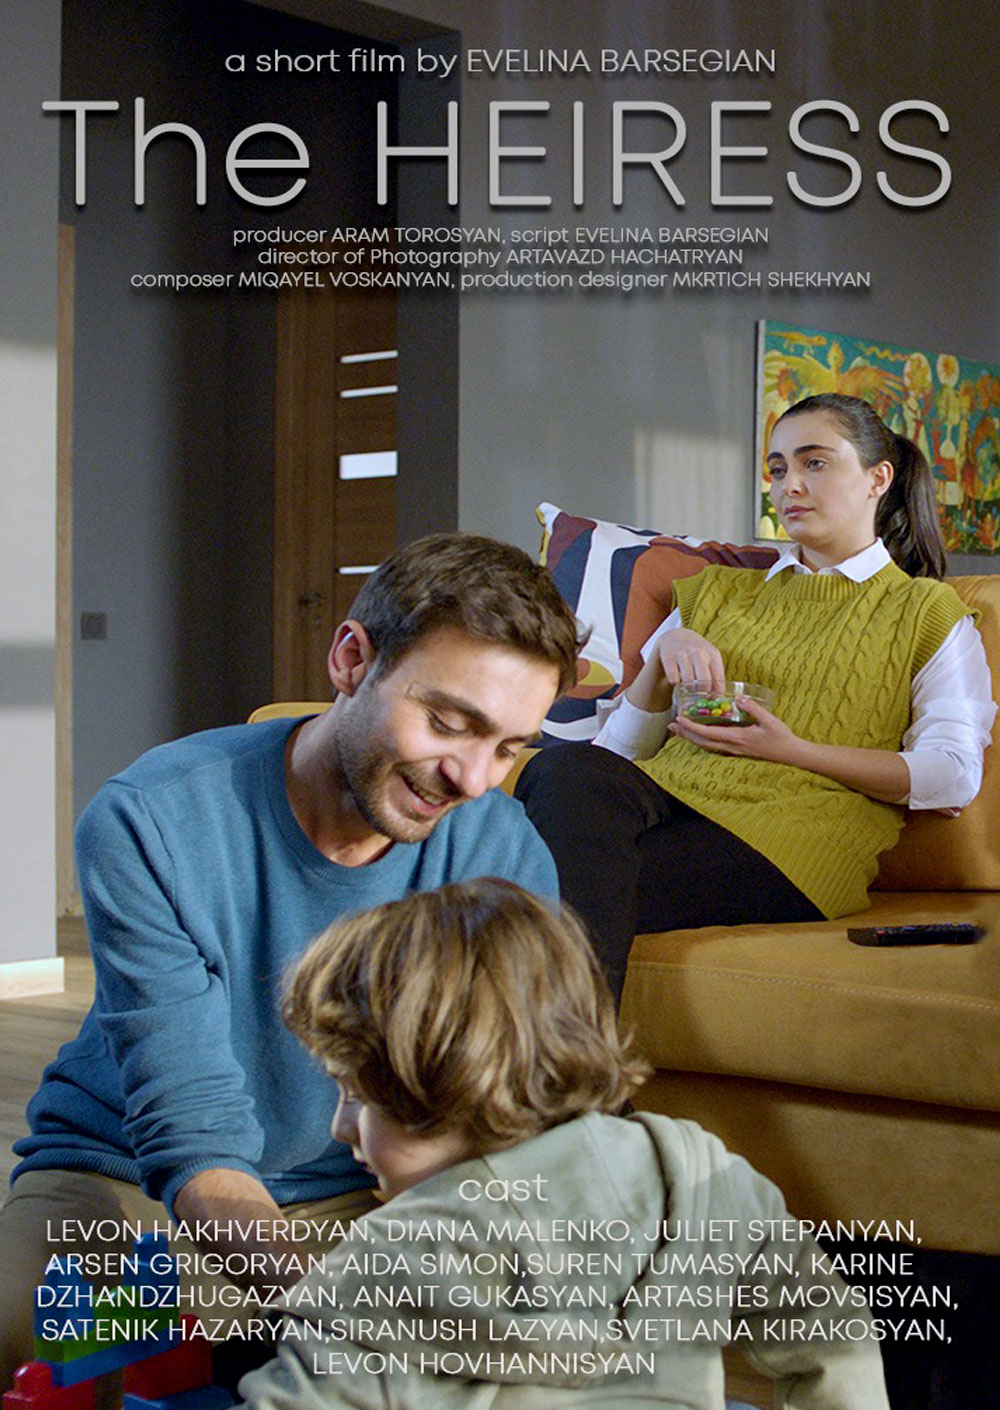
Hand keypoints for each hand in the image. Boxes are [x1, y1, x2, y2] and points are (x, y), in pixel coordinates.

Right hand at [655, 628, 725, 689]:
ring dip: (688, 688)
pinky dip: (675, 682)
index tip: (712, 698)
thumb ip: (716, 674)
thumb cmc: (697, 652)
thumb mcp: (710, 658)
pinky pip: (674, 679)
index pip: (719, 680)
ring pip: (688, 682)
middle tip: (699, 693)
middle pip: (705, 683)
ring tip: (688, 685)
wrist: (676, 637)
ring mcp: (683, 654)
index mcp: (713, 654)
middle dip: (702, 692)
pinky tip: (677, 678)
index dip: (716, 693)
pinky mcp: (669, 657)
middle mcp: (699, 652)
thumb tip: (719, 696)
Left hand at [669, 693, 803, 765]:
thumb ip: (754, 709)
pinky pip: (713, 747)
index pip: (708, 733)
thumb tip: (738, 698)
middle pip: (701, 742)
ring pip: (706, 746)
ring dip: (691, 738)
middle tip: (670, 725)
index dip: (692, 727)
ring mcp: (733, 750)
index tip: (679, 718)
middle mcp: (731, 746)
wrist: (790, 754)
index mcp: (737, 738)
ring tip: (678, 730)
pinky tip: (698, 736)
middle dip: (685, 734)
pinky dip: (701, 740)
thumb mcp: (769, 720)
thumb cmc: (781, 737)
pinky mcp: (736, 750)